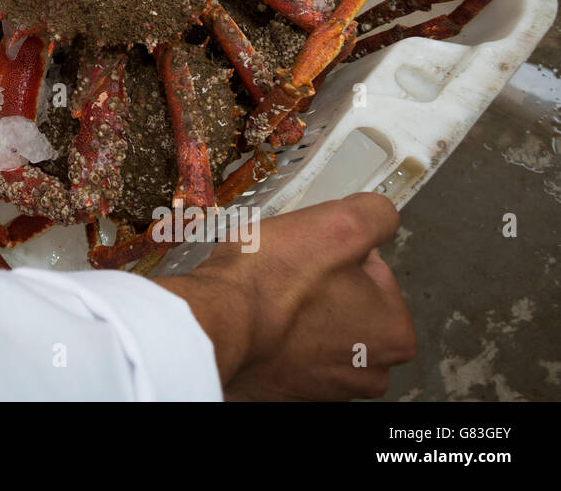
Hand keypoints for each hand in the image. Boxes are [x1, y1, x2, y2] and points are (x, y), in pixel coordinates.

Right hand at [156, 193, 416, 399]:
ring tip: (266, 296)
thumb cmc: (271, 281)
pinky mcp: (284, 392)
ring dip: (295, 311)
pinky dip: (274, 337)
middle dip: (320, 286)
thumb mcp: (339, 224)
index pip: (372, 272)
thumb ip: (375, 214)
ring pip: (315, 329)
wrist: (212, 324)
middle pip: (346, 304)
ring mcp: (324, 389)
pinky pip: (286, 353)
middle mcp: (367, 372)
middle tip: (285, 272)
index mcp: (394, 335)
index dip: (337, 251)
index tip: (308, 252)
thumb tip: (379, 214)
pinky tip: (256, 321)